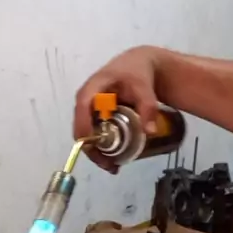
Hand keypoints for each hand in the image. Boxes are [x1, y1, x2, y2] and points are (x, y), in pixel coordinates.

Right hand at [74, 47, 161, 168]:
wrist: (137, 66)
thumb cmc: (137, 73)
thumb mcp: (143, 87)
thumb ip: (148, 106)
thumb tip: (150, 132)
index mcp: (92, 89)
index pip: (82, 108)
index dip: (85, 128)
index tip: (94, 147)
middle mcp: (85, 102)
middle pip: (82, 128)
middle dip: (93, 149)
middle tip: (109, 165)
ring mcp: (89, 111)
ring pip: (87, 135)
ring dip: (97, 152)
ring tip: (113, 167)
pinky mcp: (95, 118)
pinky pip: (94, 135)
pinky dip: (102, 148)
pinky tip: (114, 160)